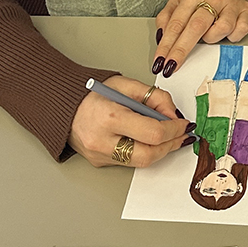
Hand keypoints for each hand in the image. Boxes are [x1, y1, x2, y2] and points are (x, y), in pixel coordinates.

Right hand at [69, 74, 188, 168]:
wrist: (63, 106)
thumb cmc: (92, 93)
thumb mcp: (125, 84)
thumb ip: (154, 97)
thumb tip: (173, 115)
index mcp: (110, 117)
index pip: (153, 133)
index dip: (174, 130)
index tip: (184, 124)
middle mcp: (102, 141)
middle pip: (148, 155)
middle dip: (170, 145)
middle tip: (181, 135)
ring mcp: (99, 155)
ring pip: (141, 162)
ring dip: (160, 150)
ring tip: (168, 137)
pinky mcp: (99, 162)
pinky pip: (129, 162)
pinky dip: (143, 151)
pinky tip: (147, 140)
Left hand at [153, 0, 247, 76]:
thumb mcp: (180, 0)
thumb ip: (167, 17)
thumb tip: (161, 39)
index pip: (177, 22)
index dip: (167, 44)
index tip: (160, 61)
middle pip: (195, 28)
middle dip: (181, 50)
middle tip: (170, 67)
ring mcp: (233, 4)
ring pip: (219, 31)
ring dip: (210, 39)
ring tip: (208, 32)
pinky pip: (238, 33)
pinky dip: (230, 37)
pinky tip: (226, 31)